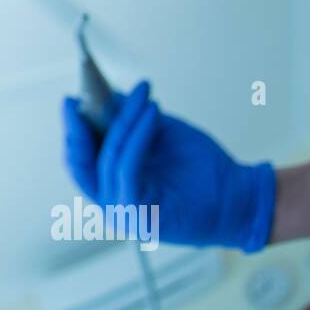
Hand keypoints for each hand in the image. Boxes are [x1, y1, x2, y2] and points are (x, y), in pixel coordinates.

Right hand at [61, 81, 275, 250]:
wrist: (237, 196)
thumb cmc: (201, 172)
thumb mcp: (158, 136)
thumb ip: (129, 123)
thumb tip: (105, 96)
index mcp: (112, 185)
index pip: (79, 158)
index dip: (73, 128)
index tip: (72, 99)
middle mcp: (110, 201)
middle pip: (80, 162)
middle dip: (77, 126)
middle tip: (82, 96)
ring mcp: (121, 211)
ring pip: (108, 159)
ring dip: (122, 121)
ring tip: (140, 95)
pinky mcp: (137, 214)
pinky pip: (127, 167)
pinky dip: (137, 136)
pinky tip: (149, 113)